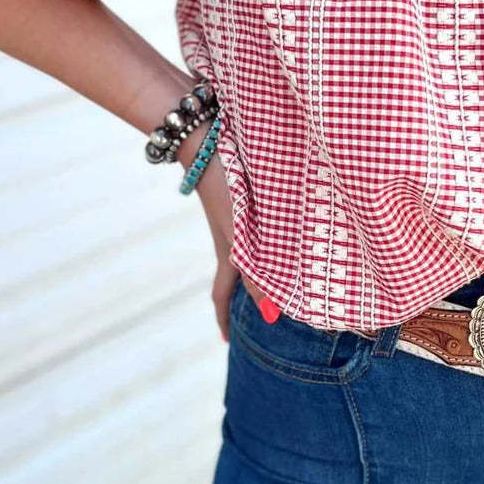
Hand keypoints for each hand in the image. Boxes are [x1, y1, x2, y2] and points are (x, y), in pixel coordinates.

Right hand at [177, 135, 270, 340]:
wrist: (204, 141)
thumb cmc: (223, 187)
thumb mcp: (239, 235)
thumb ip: (255, 274)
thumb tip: (269, 313)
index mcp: (228, 253)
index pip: (222, 295)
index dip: (224, 319)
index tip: (226, 342)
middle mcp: (230, 239)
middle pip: (235, 276)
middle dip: (245, 297)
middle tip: (259, 313)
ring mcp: (233, 219)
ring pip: (247, 253)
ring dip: (259, 268)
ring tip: (277, 276)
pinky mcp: (240, 198)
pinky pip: (256, 229)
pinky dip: (266, 240)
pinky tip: (279, 231)